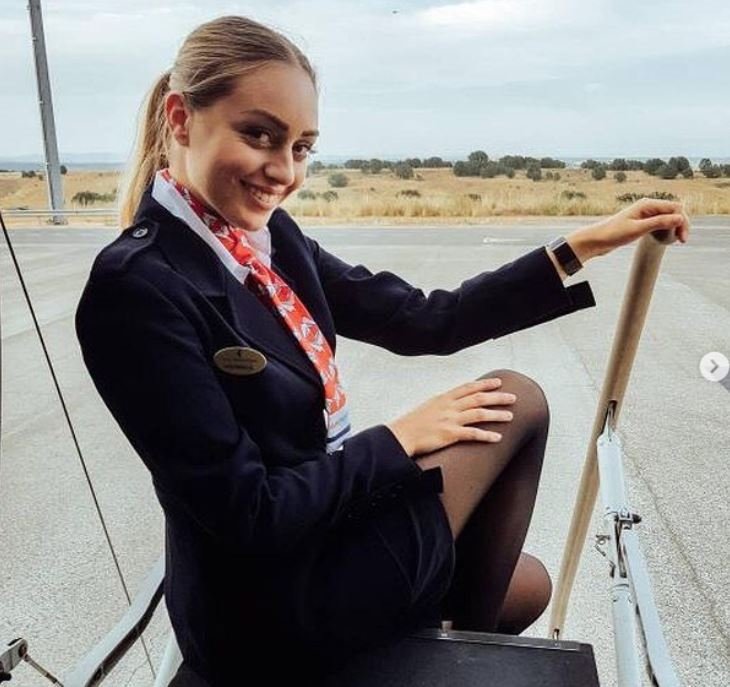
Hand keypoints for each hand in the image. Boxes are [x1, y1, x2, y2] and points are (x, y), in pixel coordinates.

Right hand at [385, 377, 516, 457]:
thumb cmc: (413, 423)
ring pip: (479, 414)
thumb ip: (443, 404)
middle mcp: (449, 406)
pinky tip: (498, 437)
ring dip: (497, 414)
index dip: (485, 384)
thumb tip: (454, 402)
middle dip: (498, 397)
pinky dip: (486, 435)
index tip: (499, 382)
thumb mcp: (428, 407)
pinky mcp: (449, 434)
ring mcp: (450, 420)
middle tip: (513, 397)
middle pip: (478, 398)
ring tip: (511, 416)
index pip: (468, 387)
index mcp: (444, 398)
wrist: (401, 435)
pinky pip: (472, 434)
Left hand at [566, 198, 690, 262]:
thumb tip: (680, 218)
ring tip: (676, 240)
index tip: (682, 238)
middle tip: (682, 241)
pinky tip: (666, 239)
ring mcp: (645, 214)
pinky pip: (660, 223)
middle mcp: (647, 206)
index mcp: (647, 204)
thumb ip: (659, 222)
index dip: (683, 221)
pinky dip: (666, 230)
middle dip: (681, 225)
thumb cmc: (613, 233)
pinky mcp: (642, 222)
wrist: (596, 240)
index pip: (675, 207)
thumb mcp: (638, 229)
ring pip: (668, 218)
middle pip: (674, 212)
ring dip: (675, 227)